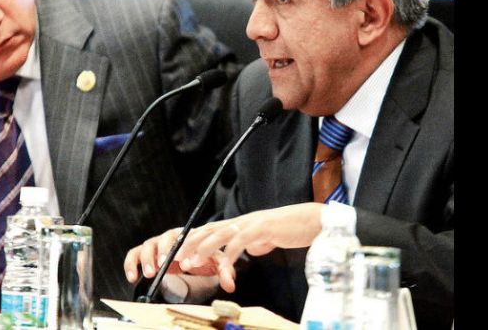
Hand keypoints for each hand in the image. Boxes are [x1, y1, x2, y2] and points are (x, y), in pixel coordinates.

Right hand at [123, 227, 235, 291]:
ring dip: (148, 258)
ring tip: (151, 273)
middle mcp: (172, 236)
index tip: (186, 263)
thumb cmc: (202, 254)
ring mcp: (157, 242)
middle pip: (166, 237)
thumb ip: (223, 270)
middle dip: (164, 251)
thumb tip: (231, 284)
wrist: (192, 249)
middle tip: (165, 264)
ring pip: (148, 245)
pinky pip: (134, 254)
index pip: (188, 237)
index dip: (185, 249)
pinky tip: (132, 277)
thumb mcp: (213, 261)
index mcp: (189, 235)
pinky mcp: (145, 251)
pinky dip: (131, 264)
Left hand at [177, 203, 323, 290]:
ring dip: (203, 249)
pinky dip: (230, 255)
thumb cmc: (289, 229)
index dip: (192, 241)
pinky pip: (241, 242)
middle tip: (176, 259)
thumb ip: (253, 243)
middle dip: (189, 245)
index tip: (177, 254)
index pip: (208, 230)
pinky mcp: (262, 229)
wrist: (312, 220)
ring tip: (191, 262)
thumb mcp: (265, 239)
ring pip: (219, 234)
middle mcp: (240, 221)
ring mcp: (250, 223)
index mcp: (239, 224)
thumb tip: (247, 251)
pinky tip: (224, 266)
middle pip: (207, 230)